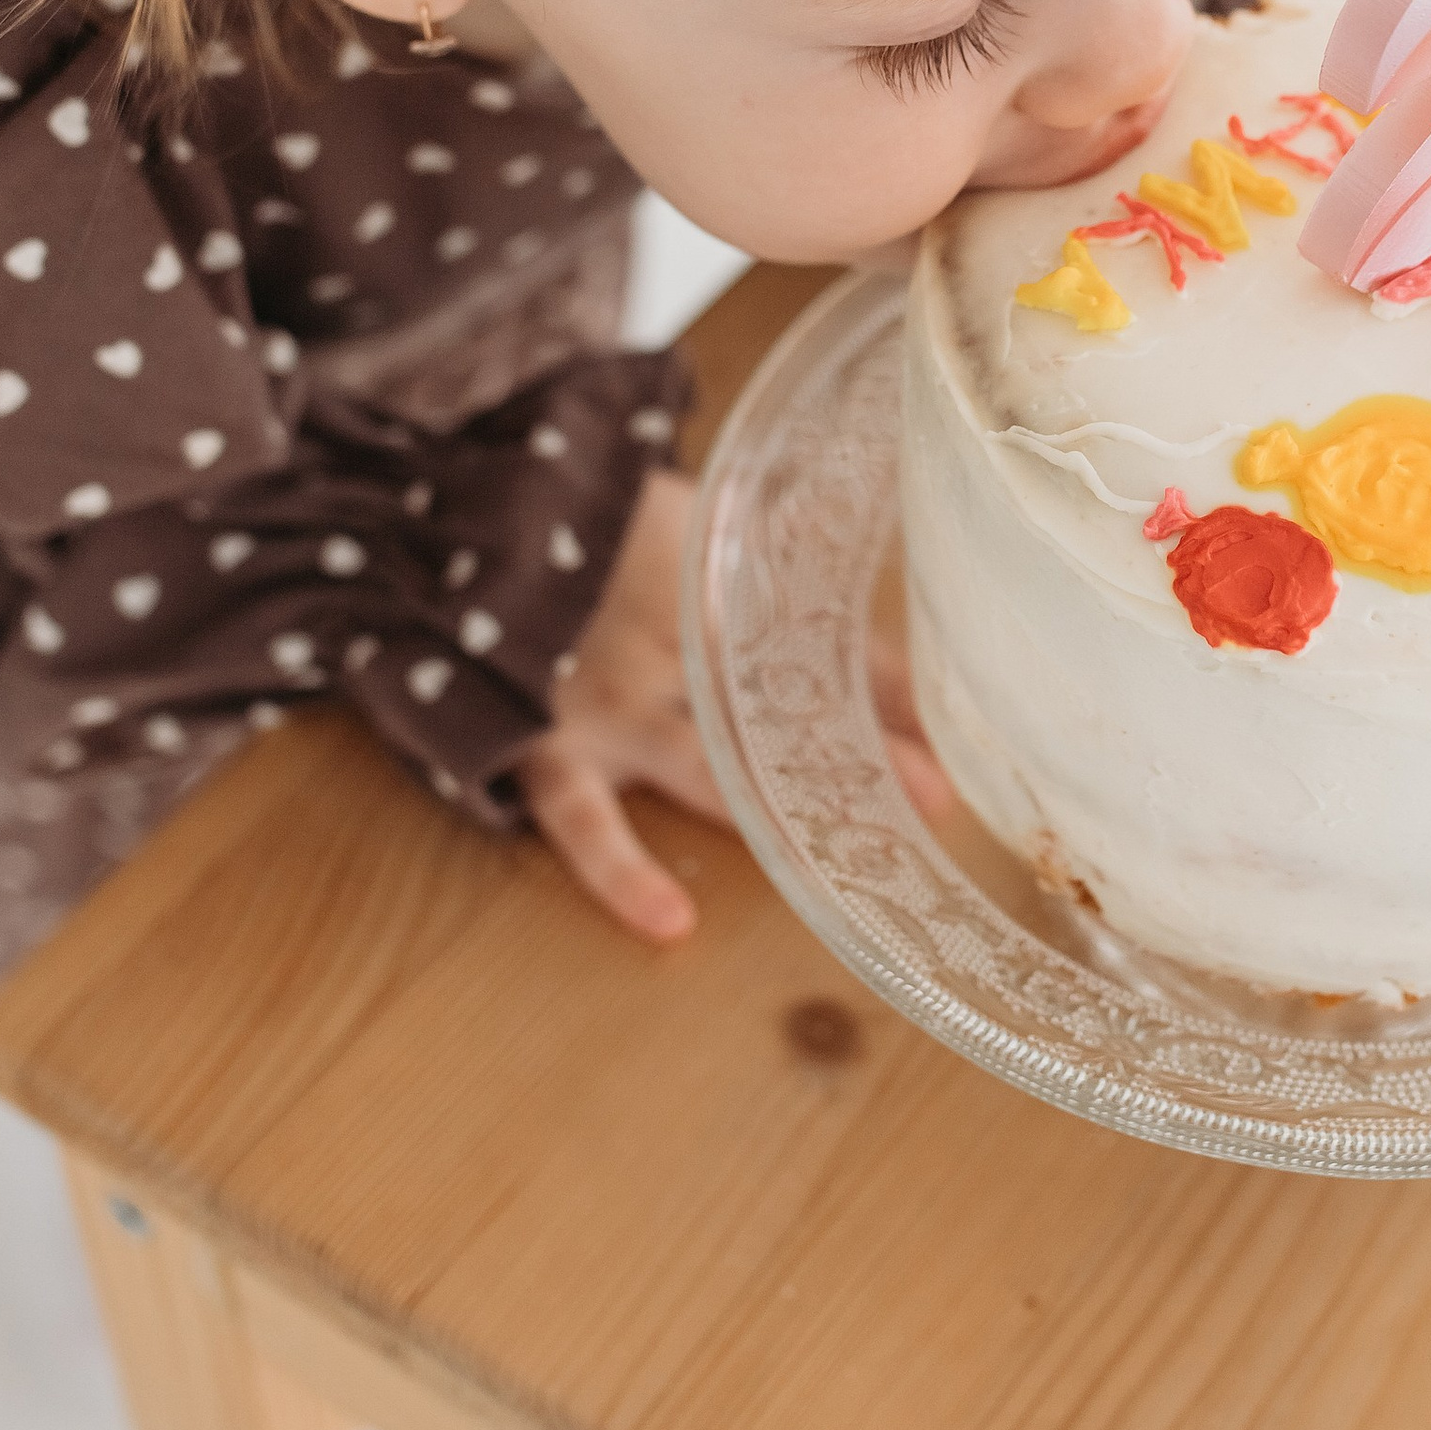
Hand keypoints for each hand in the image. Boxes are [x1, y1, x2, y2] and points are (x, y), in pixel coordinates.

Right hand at [520, 462, 952, 946]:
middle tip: (936, 804)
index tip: (959, 750)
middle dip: (863, 759)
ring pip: (709, 768)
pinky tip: (667, 921)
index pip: (833, 650)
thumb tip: (891, 618)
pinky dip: (622, 871)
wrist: (471, 508)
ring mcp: (614, 701)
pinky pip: (583, 821)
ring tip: (844, 867)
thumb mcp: (709, 536)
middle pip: (785, 712)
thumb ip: (793, 573)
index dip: (895, 696)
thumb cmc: (601, 529)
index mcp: (725, 592)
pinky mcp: (549, 742)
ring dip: (778, 816)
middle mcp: (678, 649)